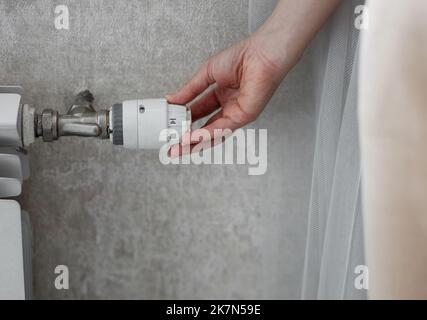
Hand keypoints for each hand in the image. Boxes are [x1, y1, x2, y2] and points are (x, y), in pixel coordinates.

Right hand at [166, 34, 290, 156]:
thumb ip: (189, 90)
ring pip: (212, 134)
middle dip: (187, 140)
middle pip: (205, 129)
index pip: (198, 113)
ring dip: (194, 143)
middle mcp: (229, 108)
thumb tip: (172, 100)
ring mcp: (236, 114)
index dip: (184, 121)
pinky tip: (191, 138)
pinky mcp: (244, 117)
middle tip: (172, 146)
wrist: (260, 53)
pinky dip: (205, 134)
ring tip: (177, 149)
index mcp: (221, 96)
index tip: (170, 127)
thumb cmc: (242, 57)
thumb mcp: (206, 74)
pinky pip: (221, 129)